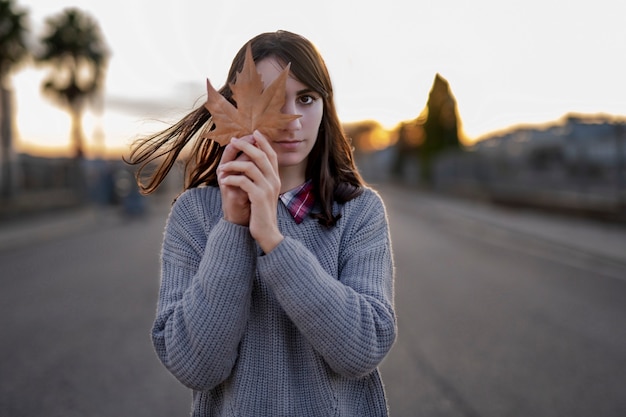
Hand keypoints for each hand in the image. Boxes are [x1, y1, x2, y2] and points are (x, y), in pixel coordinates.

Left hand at [217, 131, 283, 252]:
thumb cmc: (262, 213)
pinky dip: (231, 179)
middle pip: (261, 155)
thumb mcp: (264, 193)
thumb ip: (261, 179)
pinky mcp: (258, 197)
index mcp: (276, 178)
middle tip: (233, 140)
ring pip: (250, 166)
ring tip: (222, 168)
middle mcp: (274, 181)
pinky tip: (223, 181)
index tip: (254, 132)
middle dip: (246, 145)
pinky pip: (243, 181)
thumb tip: (252, 165)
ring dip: (233, 164)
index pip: (271, 155)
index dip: (263, 142)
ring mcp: (267, 188)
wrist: (267, 233)